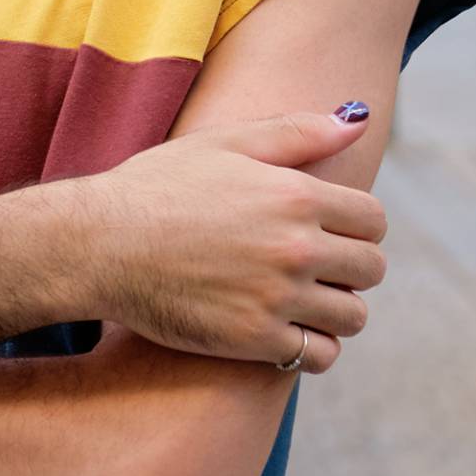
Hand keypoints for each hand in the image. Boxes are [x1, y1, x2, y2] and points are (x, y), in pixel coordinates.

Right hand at [75, 110, 385, 374]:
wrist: (101, 244)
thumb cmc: (159, 185)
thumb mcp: (226, 143)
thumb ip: (298, 132)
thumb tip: (359, 119)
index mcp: (294, 194)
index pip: (373, 220)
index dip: (359, 225)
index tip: (334, 230)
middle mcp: (294, 247)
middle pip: (370, 269)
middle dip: (352, 267)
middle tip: (319, 266)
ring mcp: (276, 297)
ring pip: (352, 317)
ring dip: (337, 310)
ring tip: (306, 300)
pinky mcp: (254, 340)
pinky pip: (320, 356)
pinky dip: (312, 347)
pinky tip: (287, 330)